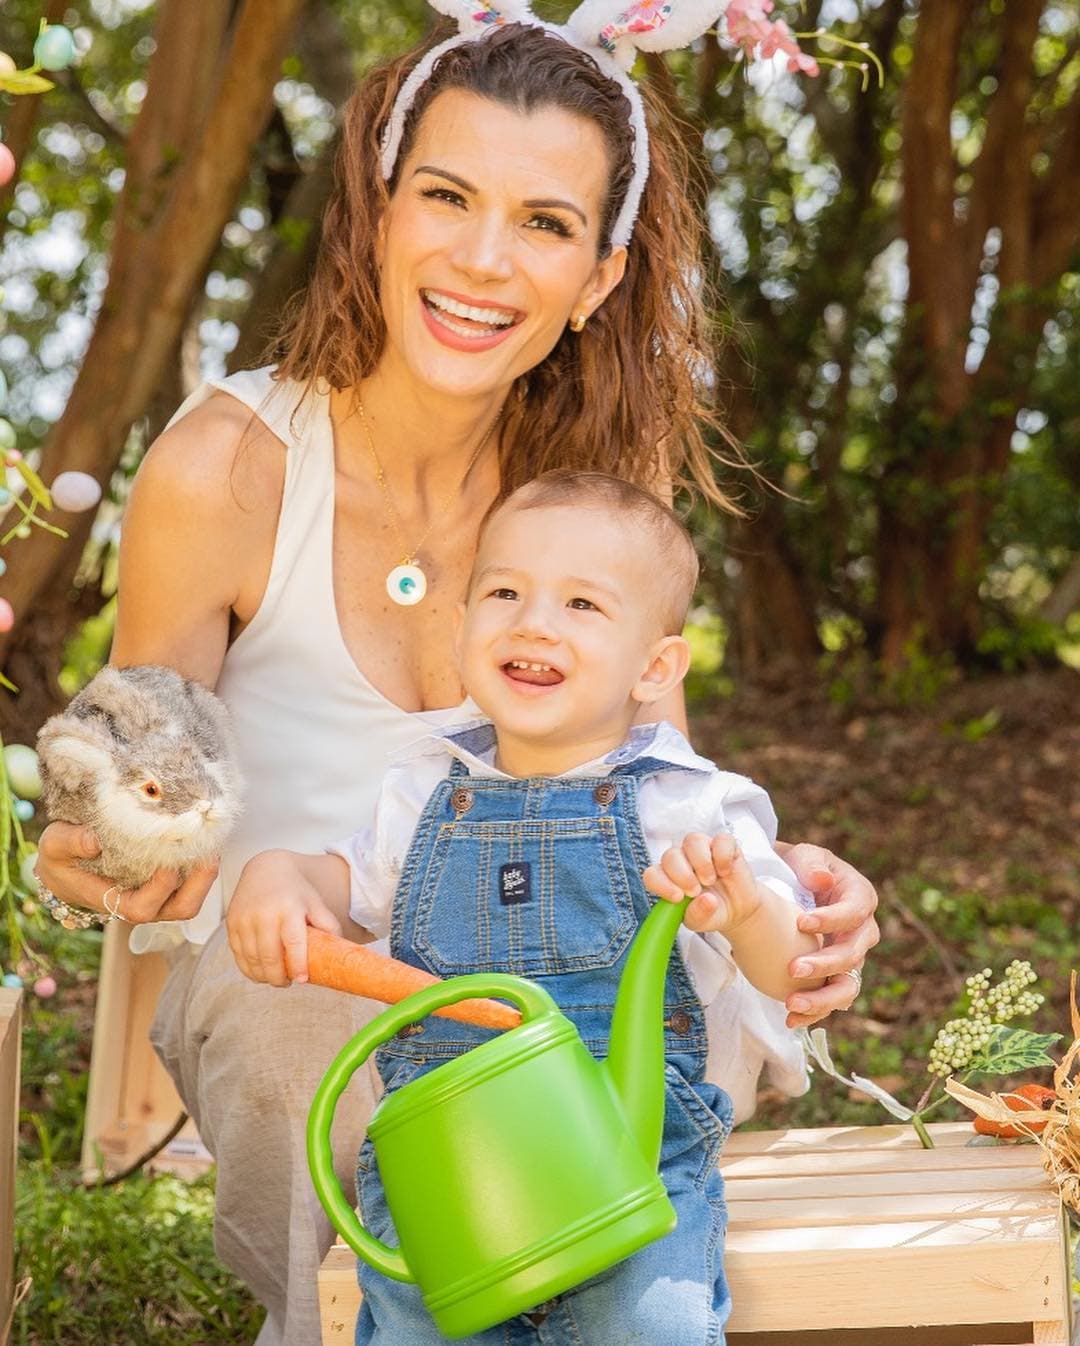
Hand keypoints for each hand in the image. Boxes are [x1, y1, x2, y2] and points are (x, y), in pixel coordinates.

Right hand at [34, 821, 217, 924]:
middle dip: (198, 885)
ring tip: (213, 844)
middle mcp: (141, 903)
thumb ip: (69, 842)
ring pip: (192, 899)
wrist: (68, 862)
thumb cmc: (62, 856)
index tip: (168, 863)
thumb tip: (93, 840)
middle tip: (207, 853)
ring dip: (206, 875)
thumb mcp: (53, 845)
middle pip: (179, 909)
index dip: (159, 889)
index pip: (142, 908)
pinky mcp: (169, 884)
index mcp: (112, 901)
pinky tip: (207, 838)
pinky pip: (193, 883)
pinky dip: (203, 865)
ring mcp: (158, 896)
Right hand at [226, 849, 342, 986]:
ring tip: (275, 979)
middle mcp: (264, 914)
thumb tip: (339, 950)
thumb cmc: (295, 891)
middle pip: (269, 956)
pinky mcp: (231, 924)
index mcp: (289, 908)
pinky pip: (238, 955)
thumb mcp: (315, 903)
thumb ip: (328, 924)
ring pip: (251, 959)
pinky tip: (259, 972)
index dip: (297, 964)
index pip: (293, 943)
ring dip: (263, 976)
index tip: (302, 980)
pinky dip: (248, 969)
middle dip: (278, 977)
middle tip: (288, 983)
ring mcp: (244, 919)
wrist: (265, 869)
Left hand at [643, 832, 766, 933]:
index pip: (652, 875)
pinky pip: (721, 839)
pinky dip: (723, 855)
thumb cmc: (710, 913)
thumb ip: (698, 915)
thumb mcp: (701, 923)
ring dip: (701, 863)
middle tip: (695, 891)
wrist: (737, 910)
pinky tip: (725, 871)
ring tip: (709, 880)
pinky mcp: (724, 845)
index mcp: (668, 879)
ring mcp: (702, 850)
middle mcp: (681, 860)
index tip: (678, 898)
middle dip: (682, 875)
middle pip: (670, 855)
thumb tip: (706, 899)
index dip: (661, 884)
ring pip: (693, 840)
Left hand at [775, 842, 878, 1027]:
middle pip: (853, 955)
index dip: (831, 919)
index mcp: (860, 898)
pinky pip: (831, 1000)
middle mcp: (863, 932)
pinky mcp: (836, 977)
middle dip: (824, 965)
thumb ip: (811, 863)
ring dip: (821, 999)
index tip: (801, 922)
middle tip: (793, 969)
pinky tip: (791, 1021)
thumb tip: (821, 879)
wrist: (792, 887)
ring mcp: (851, 958)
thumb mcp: (805, 856)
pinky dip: (813, 1013)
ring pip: (847, 986)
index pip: (853, 912)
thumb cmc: (801, 869)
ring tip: (791, 1005)